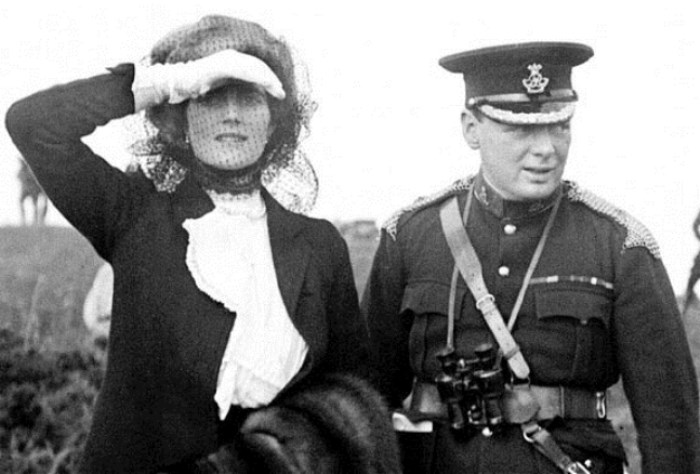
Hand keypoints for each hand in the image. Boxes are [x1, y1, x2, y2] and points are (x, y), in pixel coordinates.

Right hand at [168, 49, 285, 102]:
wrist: (177, 83)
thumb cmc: (194, 88)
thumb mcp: (218, 89)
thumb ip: (230, 91)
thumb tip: (239, 110)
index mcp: (231, 63)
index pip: (254, 69)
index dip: (267, 79)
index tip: (278, 91)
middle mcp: (231, 57)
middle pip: (257, 67)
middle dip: (272, 80)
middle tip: (282, 93)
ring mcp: (226, 59)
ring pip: (254, 68)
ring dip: (269, 79)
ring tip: (278, 91)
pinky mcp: (222, 65)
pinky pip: (244, 70)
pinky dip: (258, 76)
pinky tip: (268, 84)